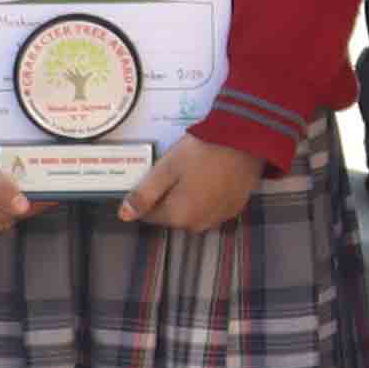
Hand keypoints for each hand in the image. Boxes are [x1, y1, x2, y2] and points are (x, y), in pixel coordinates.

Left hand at [120, 134, 261, 234]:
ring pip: (193, 213)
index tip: (158, 176)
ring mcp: (219, 218)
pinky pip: (212, 209)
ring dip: (190, 199)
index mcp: (178, 216)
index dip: (150, 196)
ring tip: (196, 173)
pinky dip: (208, 198)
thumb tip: (124, 216)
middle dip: (170, 198)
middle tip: (177, 171)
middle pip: (173, 215)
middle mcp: (198, 224)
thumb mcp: (166, 169)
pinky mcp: (234, 209)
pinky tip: (212, 178)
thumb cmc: (201, 152)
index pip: (151, 215)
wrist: (244, 142)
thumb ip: (144, 195)